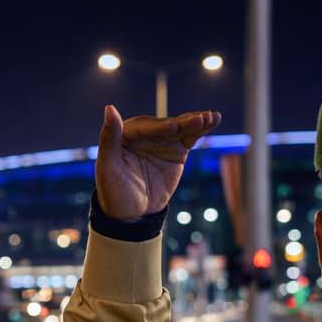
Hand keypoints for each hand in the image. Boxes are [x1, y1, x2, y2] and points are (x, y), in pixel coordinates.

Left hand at [95, 105, 221, 220]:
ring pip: (180, 128)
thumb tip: (109, 107)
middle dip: (183, 123)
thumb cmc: (114, 192)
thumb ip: (109, 138)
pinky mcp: (176, 150)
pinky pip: (190, 137)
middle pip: (165, 125)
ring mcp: (161, 141)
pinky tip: (213, 120)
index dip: (160, 127)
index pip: (144, 128)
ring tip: (210, 117)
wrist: (132, 214)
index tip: (175, 127)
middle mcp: (144, 134)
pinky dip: (201, 130)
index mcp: (125, 134)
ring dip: (196, 122)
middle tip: (199, 119)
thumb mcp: (108, 167)